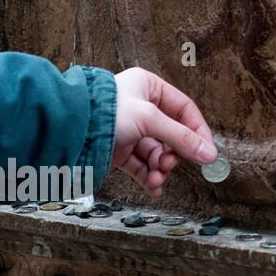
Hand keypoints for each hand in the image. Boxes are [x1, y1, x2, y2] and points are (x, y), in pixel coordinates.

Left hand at [112, 68, 215, 197]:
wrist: (65, 129)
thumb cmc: (104, 111)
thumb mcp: (149, 119)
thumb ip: (181, 138)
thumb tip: (210, 154)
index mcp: (149, 88)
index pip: (184, 110)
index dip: (197, 131)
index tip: (206, 152)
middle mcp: (141, 108)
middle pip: (171, 135)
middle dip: (172, 155)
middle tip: (169, 165)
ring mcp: (129, 130)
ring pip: (156, 152)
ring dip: (160, 169)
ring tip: (158, 179)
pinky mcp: (118, 149)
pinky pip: (140, 164)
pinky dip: (148, 176)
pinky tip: (154, 187)